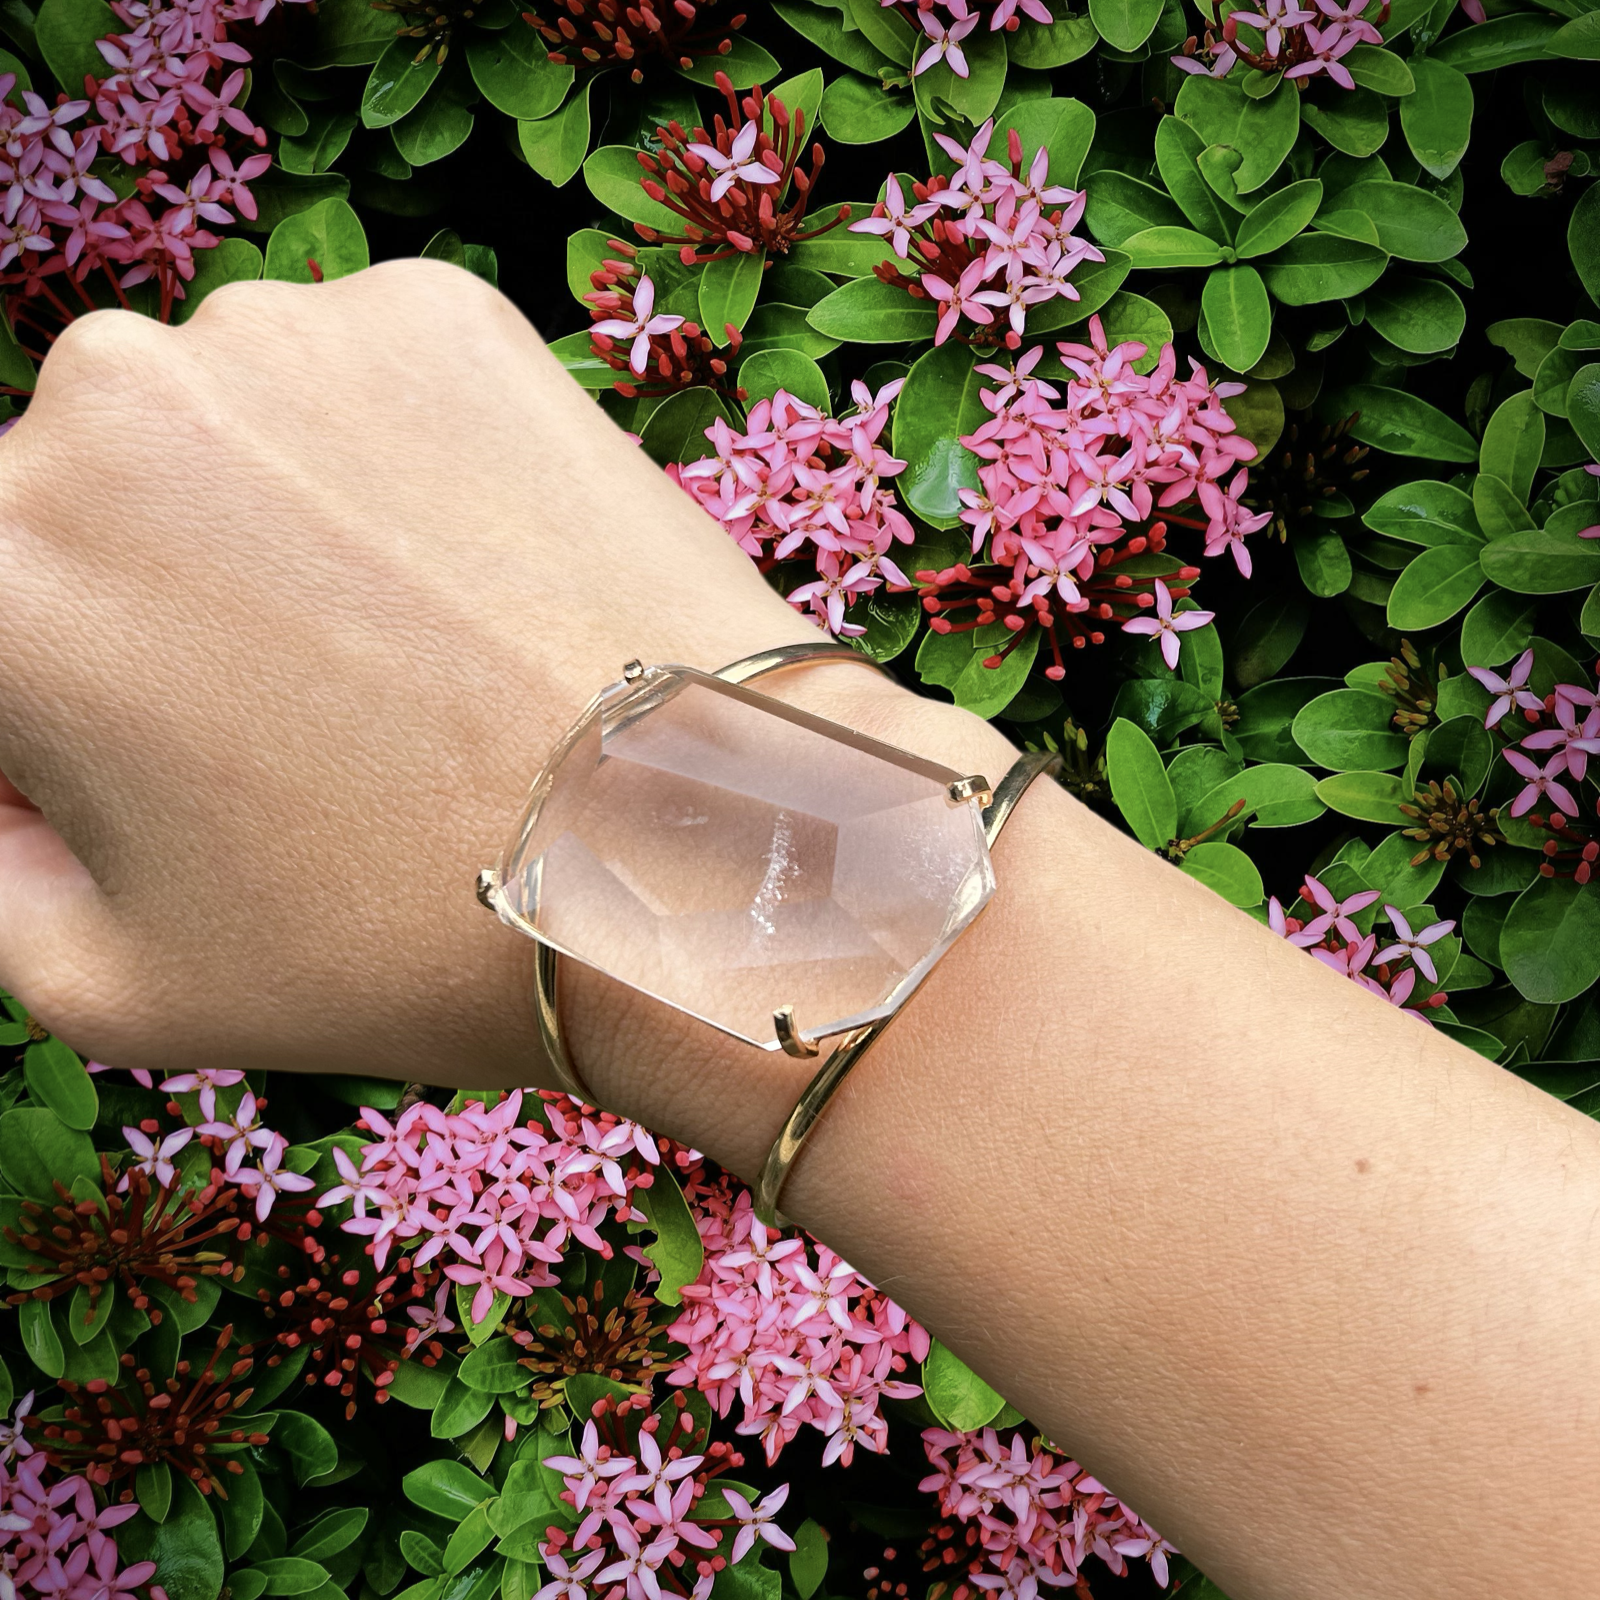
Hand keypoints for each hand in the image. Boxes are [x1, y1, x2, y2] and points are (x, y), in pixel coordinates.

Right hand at [0, 258, 1004, 1145]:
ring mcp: (279, 336)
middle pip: (100, 505)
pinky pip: (368, 385)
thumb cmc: (399, 940)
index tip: (184, 757)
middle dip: (165, 599)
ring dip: (279, 514)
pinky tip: (476, 571)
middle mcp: (101, 407)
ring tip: (409, 646)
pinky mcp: (431, 308)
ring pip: (232, 428)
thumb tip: (11, 777)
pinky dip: (401, 459)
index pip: (4, 625)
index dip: (84, 711)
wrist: (677, 851)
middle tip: (310, 713)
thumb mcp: (113, 986)